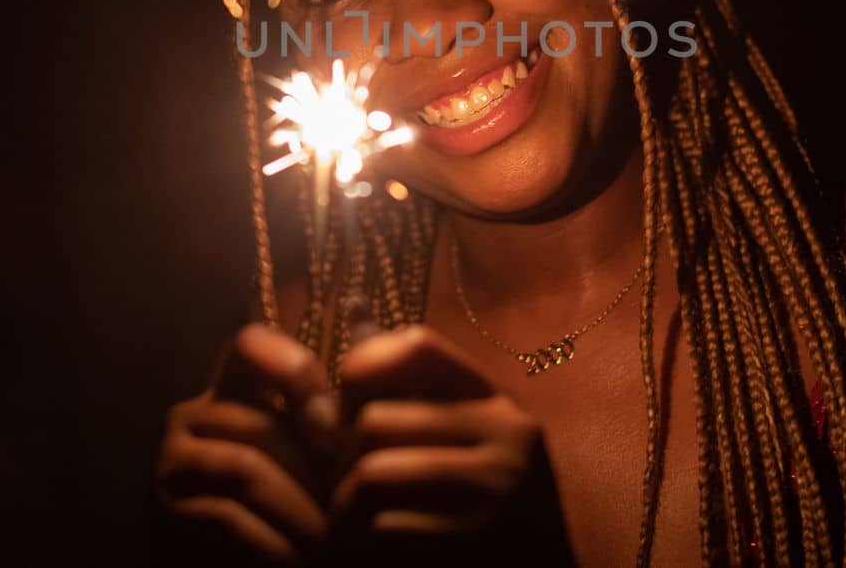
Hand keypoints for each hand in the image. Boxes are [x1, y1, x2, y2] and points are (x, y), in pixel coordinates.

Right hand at [156, 324, 335, 565]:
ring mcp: (172, 464)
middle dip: (313, 472)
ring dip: (298, 513)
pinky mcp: (167, 513)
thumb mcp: (319, 450)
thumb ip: (333, 393)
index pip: (249, 344)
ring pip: (244, 470)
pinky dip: (272, 545)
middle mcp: (190, 416)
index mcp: (229, 388)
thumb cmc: (299, 509)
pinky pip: (226, 519)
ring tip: (331, 544)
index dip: (294, 373)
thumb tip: (356, 302)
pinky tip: (297, 562)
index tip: (335, 430)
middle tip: (350, 508)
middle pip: (259, 424)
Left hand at [331, 324, 577, 566]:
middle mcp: (507, 436)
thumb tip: (350, 304)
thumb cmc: (481, 510)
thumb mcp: (458, 436)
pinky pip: (383, 529)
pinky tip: (369, 552)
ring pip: (371, 475)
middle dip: (341, 459)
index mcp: (499, 404)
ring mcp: (498, 491)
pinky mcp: (477, 542)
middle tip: (338, 487)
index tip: (349, 410)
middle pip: (375, 419)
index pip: (416, 345)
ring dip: (343, 508)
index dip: (364, 368)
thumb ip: (403, 379)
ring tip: (347, 525)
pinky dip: (361, 546)